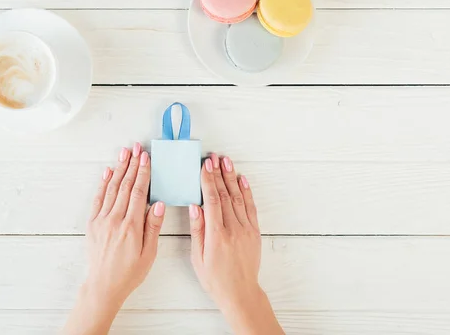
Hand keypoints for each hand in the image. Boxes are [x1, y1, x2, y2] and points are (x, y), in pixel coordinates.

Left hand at [63, 143, 165, 334]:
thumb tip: (158, 203)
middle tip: (136, 148)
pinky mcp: (92, 224)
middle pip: (125, 185)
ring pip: (111, 188)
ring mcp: (101, 220)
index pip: (138, 192)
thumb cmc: (129, 272)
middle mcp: (114, 219)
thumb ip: (153, 226)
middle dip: (132, 165)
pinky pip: (98, 198)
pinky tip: (108, 171)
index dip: (143, 173)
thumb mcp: (148, 253)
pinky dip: (103, 183)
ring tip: (124, 153)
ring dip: (119, 169)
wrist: (103, 286)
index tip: (146, 158)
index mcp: (131, 226)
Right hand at [189, 154, 283, 334]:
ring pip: (238, 197)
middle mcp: (233, 229)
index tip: (205, 166)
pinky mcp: (254, 231)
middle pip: (225, 195)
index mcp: (217, 235)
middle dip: (219, 174)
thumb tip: (195, 207)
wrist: (240, 292)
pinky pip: (251, 207)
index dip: (208, 181)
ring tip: (226, 162)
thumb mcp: (198, 257)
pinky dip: (246, 191)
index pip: (212, 201)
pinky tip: (241, 179)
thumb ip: (197, 230)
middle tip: (214, 157)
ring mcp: (246, 229)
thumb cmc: (215, 278)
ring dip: (231, 178)